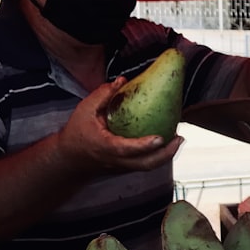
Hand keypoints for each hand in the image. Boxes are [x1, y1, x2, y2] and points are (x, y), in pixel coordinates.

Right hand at [57, 79, 182, 173]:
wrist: (70, 158)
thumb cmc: (77, 132)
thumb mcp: (84, 110)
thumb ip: (102, 95)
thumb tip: (122, 81)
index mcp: (106, 147)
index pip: (127, 149)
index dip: (144, 145)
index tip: (161, 138)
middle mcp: (117, 160)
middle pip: (146, 164)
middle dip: (166, 154)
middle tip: (180, 137)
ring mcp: (123, 167)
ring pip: (148, 167)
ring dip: (166, 155)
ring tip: (179, 139)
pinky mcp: (127, 168)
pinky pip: (146, 164)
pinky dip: (159, 155)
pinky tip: (168, 141)